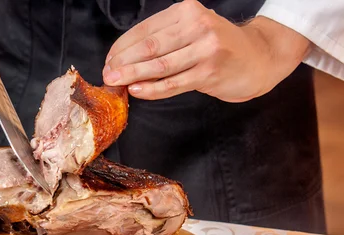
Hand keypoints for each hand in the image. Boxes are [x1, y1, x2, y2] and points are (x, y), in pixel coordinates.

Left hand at [103, 0, 310, 102]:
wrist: (259, 58)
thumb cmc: (218, 47)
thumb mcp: (192, 31)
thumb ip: (163, 40)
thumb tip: (123, 59)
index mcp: (187, 11)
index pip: (144, 30)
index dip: (121, 47)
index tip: (108, 61)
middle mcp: (197, 25)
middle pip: (149, 47)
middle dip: (122, 62)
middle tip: (106, 74)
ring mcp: (205, 49)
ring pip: (159, 65)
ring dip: (132, 75)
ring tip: (114, 82)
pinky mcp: (210, 72)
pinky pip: (173, 83)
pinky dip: (152, 88)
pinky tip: (137, 91)